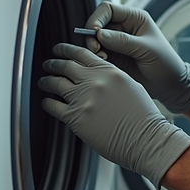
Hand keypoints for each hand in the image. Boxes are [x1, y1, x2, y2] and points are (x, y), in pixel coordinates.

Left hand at [39, 43, 189, 188]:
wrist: (146, 139)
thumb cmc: (143, 116)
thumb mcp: (130, 86)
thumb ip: (111, 76)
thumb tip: (96, 74)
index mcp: (108, 71)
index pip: (81, 53)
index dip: (66, 50)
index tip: (59, 50)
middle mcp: (94, 81)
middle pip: (65, 66)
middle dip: (53, 63)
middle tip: (48, 64)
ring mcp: (83, 99)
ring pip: (55, 83)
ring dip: (46, 81)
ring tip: (44, 82)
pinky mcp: (75, 118)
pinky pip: (53, 106)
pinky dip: (47, 103)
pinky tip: (47, 102)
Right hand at [85, 1, 189, 113]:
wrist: (170, 85)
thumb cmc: (165, 63)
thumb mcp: (146, 50)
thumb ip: (123, 41)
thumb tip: (99, 34)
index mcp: (134, 18)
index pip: (108, 9)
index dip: (97, 18)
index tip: (94, 32)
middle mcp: (123, 28)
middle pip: (97, 24)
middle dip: (92, 36)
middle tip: (96, 49)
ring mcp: (116, 43)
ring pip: (94, 40)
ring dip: (93, 49)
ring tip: (103, 59)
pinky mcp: (112, 58)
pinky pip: (96, 55)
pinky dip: (96, 59)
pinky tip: (104, 66)